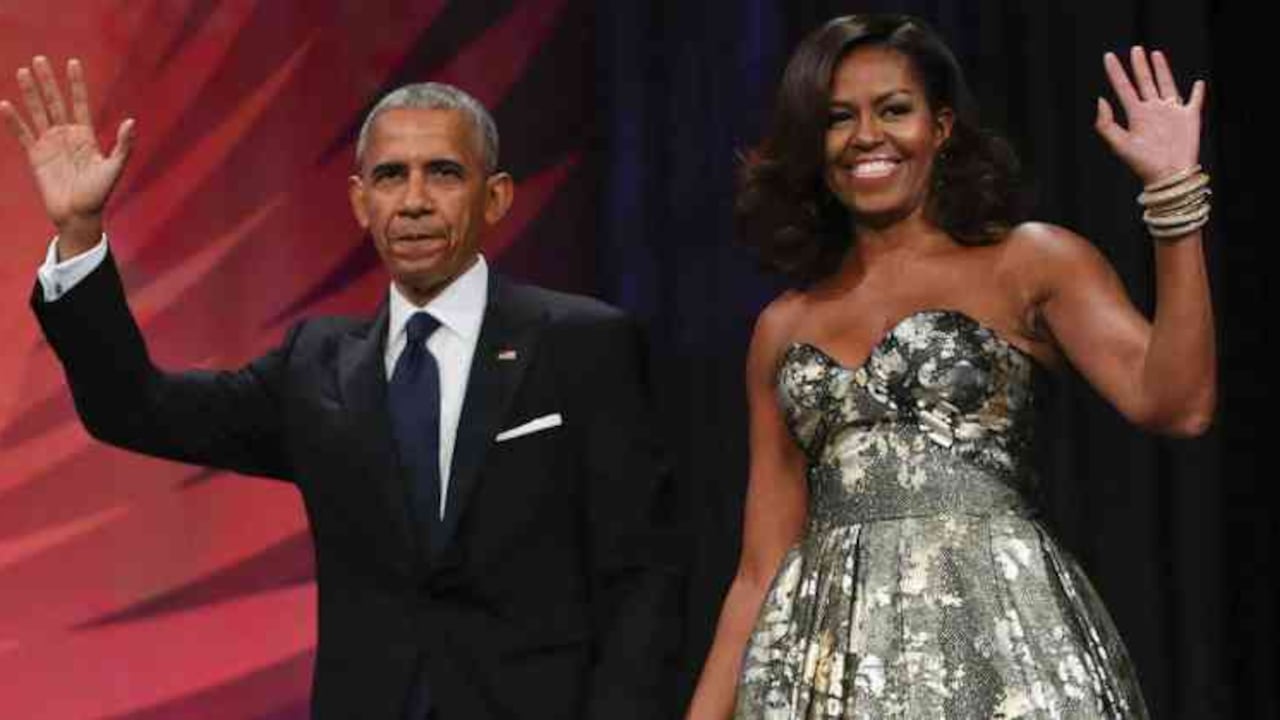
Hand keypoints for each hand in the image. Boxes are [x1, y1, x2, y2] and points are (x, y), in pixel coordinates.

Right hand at [0, 56, 133, 253]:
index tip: (72, 63)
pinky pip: (23, 134)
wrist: (79, 216)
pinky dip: (14, 121)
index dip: (76, 84)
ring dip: (30, 94)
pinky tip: (6, 105)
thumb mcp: (115, 168)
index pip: (80, 103)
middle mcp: (67, 136)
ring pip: (38, 113)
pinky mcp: (36, 157)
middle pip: (55, 103)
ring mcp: (50, 145)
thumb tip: (132, 122)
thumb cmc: (99, 194)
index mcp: (86, 136)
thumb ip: (124, 146)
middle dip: (48, 82)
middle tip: (39, 59)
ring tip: (22, 72)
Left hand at [1095, 46, 1203, 184]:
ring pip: (1166, 84)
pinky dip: (1197, 92)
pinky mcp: (1189, 118)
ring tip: (1156, 54)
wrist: (1168, 175)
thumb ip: (1105, 124)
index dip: (1115, 72)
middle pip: (1144, 81)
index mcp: (1136, 115)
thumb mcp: (1119, 144)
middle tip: (1136, 49)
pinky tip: (1198, 83)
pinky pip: (1194, 101)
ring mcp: (1171, 113)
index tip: (1108, 56)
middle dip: (1139, 65)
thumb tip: (1100, 99)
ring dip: (1162, 70)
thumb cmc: (1143, 164)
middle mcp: (1152, 110)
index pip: (1123, 87)